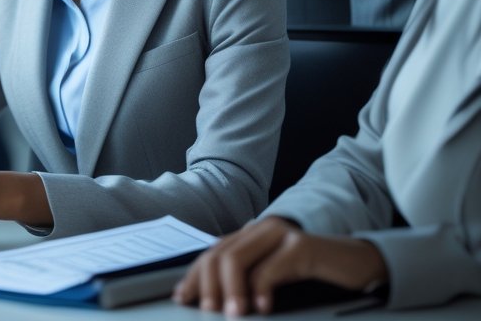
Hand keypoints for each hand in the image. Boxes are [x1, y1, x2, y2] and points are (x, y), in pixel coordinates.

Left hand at [173, 217, 388, 315]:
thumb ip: (246, 280)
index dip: (195, 277)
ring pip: (237, 259)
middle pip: (219, 255)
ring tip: (231, 315)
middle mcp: (260, 230)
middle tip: (206, 312)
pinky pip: (271, 267)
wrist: (360, 265)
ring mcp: (280, 235)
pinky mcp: (301, 246)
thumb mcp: (274, 275)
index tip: (182, 299)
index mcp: (249, 236)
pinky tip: (262, 308)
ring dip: (229, 290)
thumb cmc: (314, 275)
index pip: (212, 253)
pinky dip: (261, 289)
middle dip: (207, 285)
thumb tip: (212, 302)